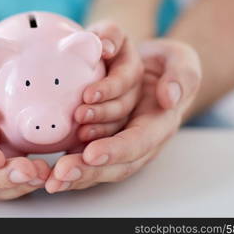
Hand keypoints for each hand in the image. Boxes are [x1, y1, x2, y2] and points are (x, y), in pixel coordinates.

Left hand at [46, 40, 200, 192]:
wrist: (154, 68)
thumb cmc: (166, 64)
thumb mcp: (182, 60)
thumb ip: (182, 75)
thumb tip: (169, 96)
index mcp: (160, 123)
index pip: (139, 141)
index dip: (116, 150)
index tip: (91, 153)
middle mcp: (141, 139)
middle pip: (117, 164)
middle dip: (89, 170)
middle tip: (62, 173)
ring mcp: (122, 141)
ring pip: (101, 164)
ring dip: (78, 167)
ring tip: (55, 170)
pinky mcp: (105, 139)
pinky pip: (89, 158)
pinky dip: (72, 165)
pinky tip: (51, 173)